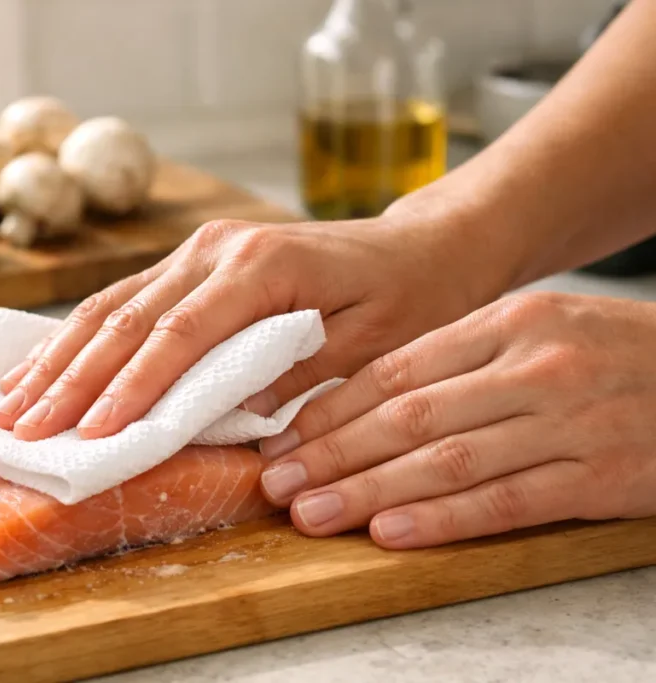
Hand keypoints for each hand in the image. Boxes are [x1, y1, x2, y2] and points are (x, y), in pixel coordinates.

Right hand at [0, 216, 501, 441]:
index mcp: (260, 266)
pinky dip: (77, 339)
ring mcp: (199, 250)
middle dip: (70, 381)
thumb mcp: (371, 341)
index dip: (130, 386)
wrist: (421, 246)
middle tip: (23, 430)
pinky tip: (41, 366)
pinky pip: (123, 301)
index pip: (178, 334)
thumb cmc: (408, 296)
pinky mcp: (192, 261)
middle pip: (127, 320)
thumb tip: (230, 418)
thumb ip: (296, 372)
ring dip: (58, 360)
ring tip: (10, 406)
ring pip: (111, 307)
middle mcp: (217, 249)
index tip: (91, 434)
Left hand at [258, 291, 655, 547]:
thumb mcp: (531, 332)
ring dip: (369, 492)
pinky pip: (506, 501)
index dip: (331, 410)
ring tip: (313, 513)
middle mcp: (531, 367)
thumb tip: (361, 402)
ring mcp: (567, 421)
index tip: (284, 438)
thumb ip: (454, 361)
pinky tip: (392, 532)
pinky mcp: (598, 476)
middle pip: (408, 416)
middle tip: (277, 482)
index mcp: (505, 322)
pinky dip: (444, 519)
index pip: (396, 370)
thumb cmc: (605, 354)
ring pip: (446, 461)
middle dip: (333, 454)